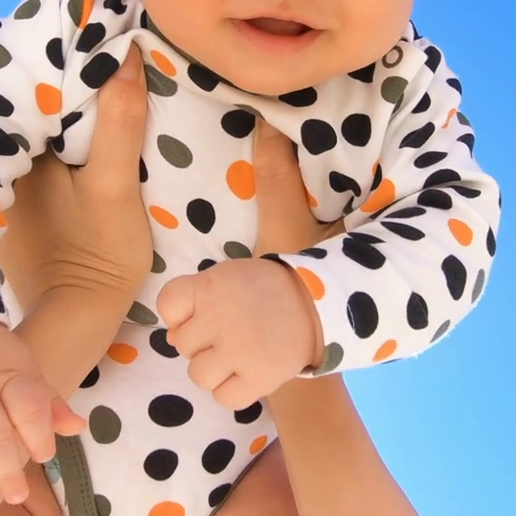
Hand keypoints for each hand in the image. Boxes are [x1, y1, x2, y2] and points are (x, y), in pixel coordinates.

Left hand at [0, 44, 153, 305]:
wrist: (77, 319)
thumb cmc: (96, 255)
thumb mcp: (113, 186)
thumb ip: (118, 123)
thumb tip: (126, 55)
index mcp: (11, 152)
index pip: (29, 83)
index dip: (57, 55)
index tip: (91, 29)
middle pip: (25, 100)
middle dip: (54, 73)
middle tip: (96, 45)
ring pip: (26, 121)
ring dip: (52, 100)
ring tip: (90, 73)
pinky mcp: (12, 198)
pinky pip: (27, 147)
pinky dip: (48, 130)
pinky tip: (74, 121)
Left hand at [157, 120, 343, 408]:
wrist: (344, 313)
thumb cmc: (307, 265)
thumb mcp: (286, 219)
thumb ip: (271, 177)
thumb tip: (267, 121)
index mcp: (216, 280)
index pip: (170, 306)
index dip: (187, 307)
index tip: (215, 300)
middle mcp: (218, 318)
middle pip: (182, 342)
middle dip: (202, 337)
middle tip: (235, 323)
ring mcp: (234, 353)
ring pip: (199, 372)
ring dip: (218, 366)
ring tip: (244, 346)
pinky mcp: (251, 383)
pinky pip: (222, 394)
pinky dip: (235, 388)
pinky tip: (253, 369)